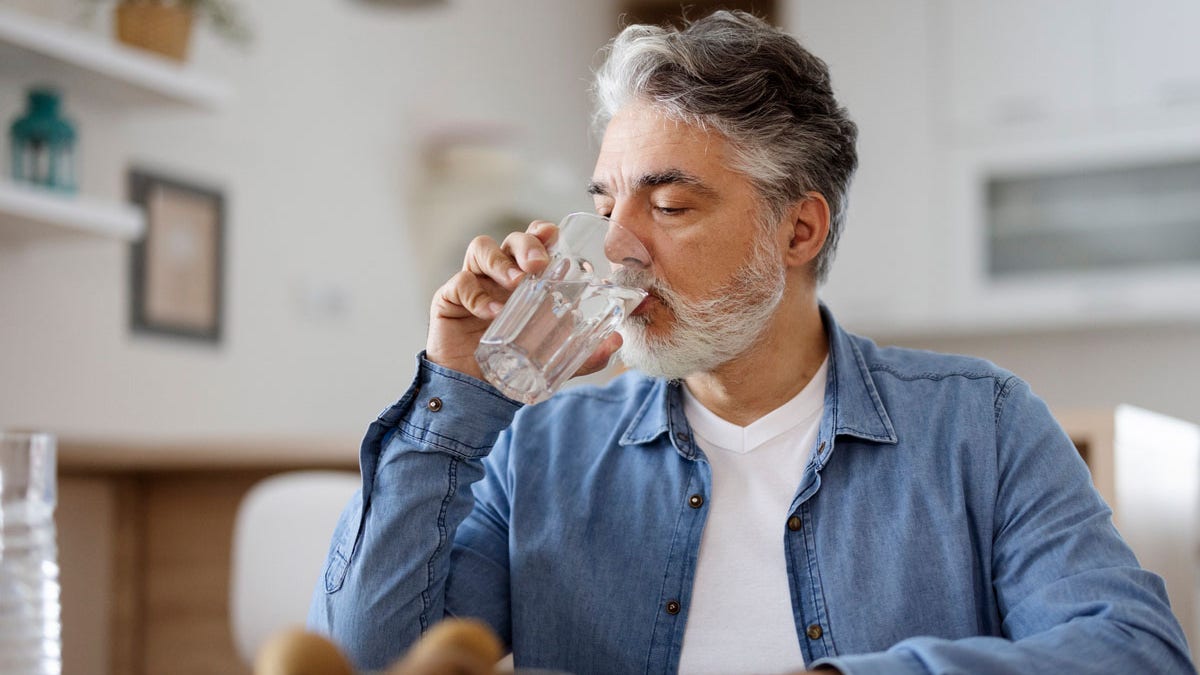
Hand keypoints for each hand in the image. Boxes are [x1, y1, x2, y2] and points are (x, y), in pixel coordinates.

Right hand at [426, 220, 623, 380]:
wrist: (477, 392)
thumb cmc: (515, 365)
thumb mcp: (556, 359)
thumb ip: (587, 354)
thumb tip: (619, 341)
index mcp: (526, 279)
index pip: (535, 243)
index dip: (543, 233)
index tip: (555, 237)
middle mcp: (500, 274)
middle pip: (511, 240)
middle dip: (527, 244)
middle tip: (540, 264)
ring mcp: (474, 283)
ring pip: (482, 249)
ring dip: (500, 261)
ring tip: (516, 283)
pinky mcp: (449, 298)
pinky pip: (460, 283)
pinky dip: (477, 294)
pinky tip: (492, 313)